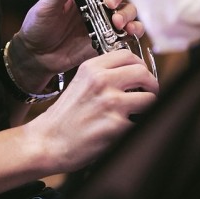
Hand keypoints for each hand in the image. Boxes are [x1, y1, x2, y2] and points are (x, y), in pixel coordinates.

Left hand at [10, 0, 145, 89]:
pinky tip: (128, 32)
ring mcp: (106, 17)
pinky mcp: (111, 36)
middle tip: (108, 2)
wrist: (38, 57)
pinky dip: (135, 28)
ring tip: (115, 22)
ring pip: (128, 6)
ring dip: (126, 12)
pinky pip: (131, 29)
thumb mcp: (45, 7)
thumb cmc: (39, 27)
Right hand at [25, 49, 158, 171]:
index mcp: (92, 68)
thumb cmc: (65, 117)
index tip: (141, 77)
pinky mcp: (115, 125)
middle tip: (149, 94)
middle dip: (152, 85)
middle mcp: (102, 82)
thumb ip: (104, 74)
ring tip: (139, 114)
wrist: (47, 142)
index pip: (129, 56)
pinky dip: (138, 127)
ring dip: (149, 108)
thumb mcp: (80, 83)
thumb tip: (135, 74)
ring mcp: (110, 103)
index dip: (140, 66)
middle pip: (144, 74)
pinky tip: (126, 130)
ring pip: (150, 99)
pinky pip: (141, 122)